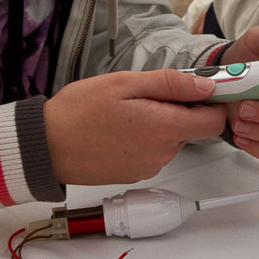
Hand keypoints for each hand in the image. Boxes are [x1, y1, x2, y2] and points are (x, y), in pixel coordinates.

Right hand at [44, 70, 225, 185]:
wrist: (46, 146)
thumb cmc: (79, 111)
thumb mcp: (126, 83)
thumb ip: (171, 84)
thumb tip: (207, 85)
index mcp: (164, 128)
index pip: (213, 121)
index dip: (211, 102)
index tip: (199, 87)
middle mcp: (161, 153)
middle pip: (191, 128)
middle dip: (178, 109)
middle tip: (144, 94)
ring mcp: (148, 167)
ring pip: (171, 139)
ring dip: (159, 123)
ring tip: (126, 111)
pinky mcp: (135, 174)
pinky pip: (153, 151)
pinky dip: (144, 137)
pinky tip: (119, 127)